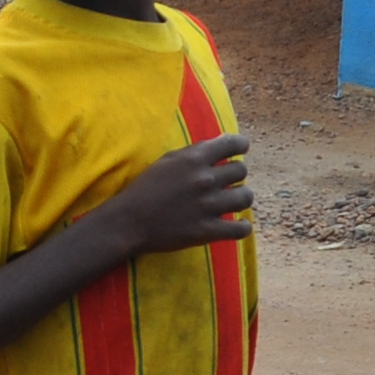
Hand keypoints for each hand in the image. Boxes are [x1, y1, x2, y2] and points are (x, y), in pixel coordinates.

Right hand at [99, 135, 253, 258]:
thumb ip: (195, 152)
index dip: (241, 146)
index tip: (241, 150)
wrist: (128, 222)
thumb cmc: (145, 189)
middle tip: (227, 182)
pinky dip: (243, 227)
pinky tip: (238, 225)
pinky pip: (241, 229)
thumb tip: (223, 143)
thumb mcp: (167, 161)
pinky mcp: (207, 231)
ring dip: (241, 198)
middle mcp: (205, 179)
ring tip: (233, 202)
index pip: (233, 144)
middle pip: (241, 170)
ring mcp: (208, 206)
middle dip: (236, 175)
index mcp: (194, 159)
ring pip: (246, 197)